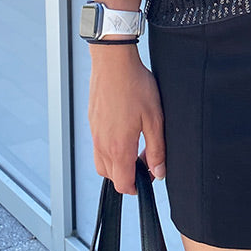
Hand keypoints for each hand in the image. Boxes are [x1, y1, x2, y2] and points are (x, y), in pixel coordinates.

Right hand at [87, 45, 166, 194]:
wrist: (113, 62)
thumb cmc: (134, 85)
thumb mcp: (155, 119)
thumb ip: (157, 149)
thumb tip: (158, 171)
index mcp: (118, 147)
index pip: (122, 183)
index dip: (136, 187)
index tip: (147, 180)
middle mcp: (102, 143)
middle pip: (110, 176)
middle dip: (127, 175)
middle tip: (144, 161)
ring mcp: (95, 133)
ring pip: (102, 162)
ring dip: (117, 162)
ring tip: (135, 147)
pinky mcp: (92, 122)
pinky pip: (98, 145)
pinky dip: (110, 148)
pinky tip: (125, 131)